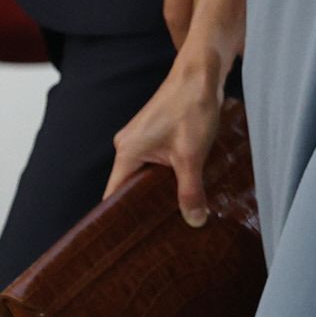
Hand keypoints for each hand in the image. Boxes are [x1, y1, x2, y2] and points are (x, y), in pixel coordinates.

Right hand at [104, 50, 224, 223]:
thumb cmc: (191, 106)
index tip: (128, 245)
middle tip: (160, 238)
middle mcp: (129, 147)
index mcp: (127, 152)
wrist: (202, 71)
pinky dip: (170, 178)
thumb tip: (194, 221)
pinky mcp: (157, 135)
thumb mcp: (192, 155)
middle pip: (131, 189)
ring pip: (147, 177)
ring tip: (176, 219)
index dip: (120, 221)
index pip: (113, 197)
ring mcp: (143, 140)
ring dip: (162, 194)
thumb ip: (190, 191)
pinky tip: (186, 192)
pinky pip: (157, 165)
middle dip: (145, 211)